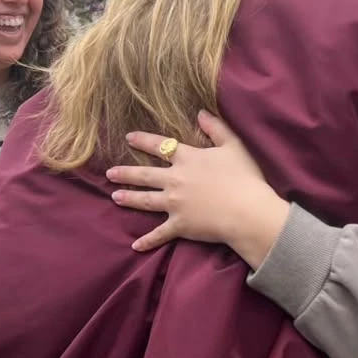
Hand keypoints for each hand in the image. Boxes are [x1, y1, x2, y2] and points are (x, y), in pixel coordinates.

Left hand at [106, 111, 289, 267]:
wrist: (247, 211)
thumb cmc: (244, 178)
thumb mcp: (233, 146)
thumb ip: (216, 128)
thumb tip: (200, 112)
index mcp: (188, 159)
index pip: (160, 146)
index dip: (143, 141)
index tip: (128, 138)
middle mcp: (175, 179)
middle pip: (144, 175)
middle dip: (125, 173)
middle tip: (110, 173)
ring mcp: (174, 204)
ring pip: (145, 200)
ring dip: (129, 198)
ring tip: (115, 197)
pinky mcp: (179, 225)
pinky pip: (160, 234)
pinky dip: (148, 240)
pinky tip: (136, 245)